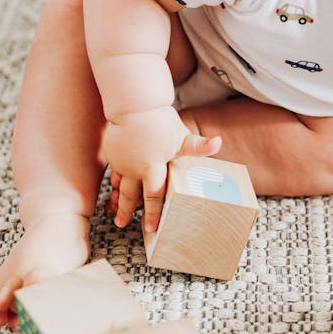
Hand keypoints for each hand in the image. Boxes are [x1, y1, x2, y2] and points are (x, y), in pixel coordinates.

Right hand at [102, 106, 220, 231]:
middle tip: (122, 225)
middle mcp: (134, 168)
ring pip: (119, 185)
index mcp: (153, 167)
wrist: (135, 104)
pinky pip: (114, 172)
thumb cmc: (162, 122)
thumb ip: (200, 145)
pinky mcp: (113, 153)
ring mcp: (121, 161)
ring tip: (113, 213)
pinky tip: (113, 190)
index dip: (154, 214)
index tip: (151, 229)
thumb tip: (219, 142)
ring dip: (117, 200)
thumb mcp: (183, 136)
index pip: (154, 196)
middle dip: (126, 211)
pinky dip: (113, 183)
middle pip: (130, 195)